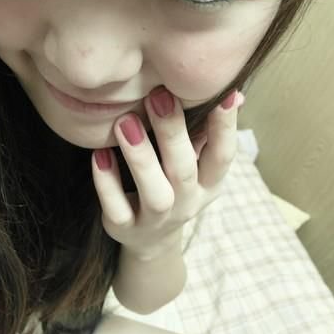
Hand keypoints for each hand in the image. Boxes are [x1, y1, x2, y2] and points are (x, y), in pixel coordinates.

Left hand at [91, 87, 244, 259]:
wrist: (149, 239)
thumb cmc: (174, 185)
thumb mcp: (197, 164)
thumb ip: (208, 130)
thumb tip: (233, 93)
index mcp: (209, 183)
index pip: (223, 155)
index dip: (226, 127)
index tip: (223, 94)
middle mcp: (187, 203)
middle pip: (183, 169)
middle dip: (172, 132)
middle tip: (158, 97)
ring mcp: (156, 219)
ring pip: (154, 192)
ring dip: (140, 156)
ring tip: (125, 122)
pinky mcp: (125, 228)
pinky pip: (117, 208)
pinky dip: (108, 182)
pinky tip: (101, 154)